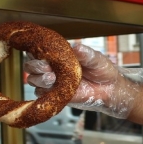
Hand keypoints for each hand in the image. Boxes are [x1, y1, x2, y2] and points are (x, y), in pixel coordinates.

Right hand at [25, 43, 142, 118]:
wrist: (111, 90)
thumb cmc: (103, 71)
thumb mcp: (96, 59)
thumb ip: (85, 54)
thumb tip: (76, 47)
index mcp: (60, 56)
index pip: (39, 51)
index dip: (35, 50)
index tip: (40, 51)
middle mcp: (53, 68)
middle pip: (31, 66)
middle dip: (35, 65)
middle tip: (46, 66)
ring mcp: (54, 83)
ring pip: (34, 80)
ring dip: (39, 78)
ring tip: (51, 77)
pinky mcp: (56, 96)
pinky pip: (43, 95)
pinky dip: (44, 92)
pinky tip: (53, 89)